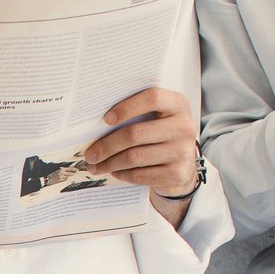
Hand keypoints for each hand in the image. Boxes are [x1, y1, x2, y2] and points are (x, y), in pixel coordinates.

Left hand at [85, 87, 199, 194]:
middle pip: (136, 134)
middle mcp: (184, 126)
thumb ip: (137, 114)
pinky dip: (121, 174)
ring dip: (109, 163)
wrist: (183, 166)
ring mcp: (182, 151)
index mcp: (178, 105)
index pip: (153, 98)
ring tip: (95, 166)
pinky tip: (113, 172)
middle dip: (107, 145)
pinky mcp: (176, 173)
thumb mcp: (157, 118)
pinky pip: (139, 175)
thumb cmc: (161, 136)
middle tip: (90, 154)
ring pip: (134, 157)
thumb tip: (96, 125)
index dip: (127, 108)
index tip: (106, 119)